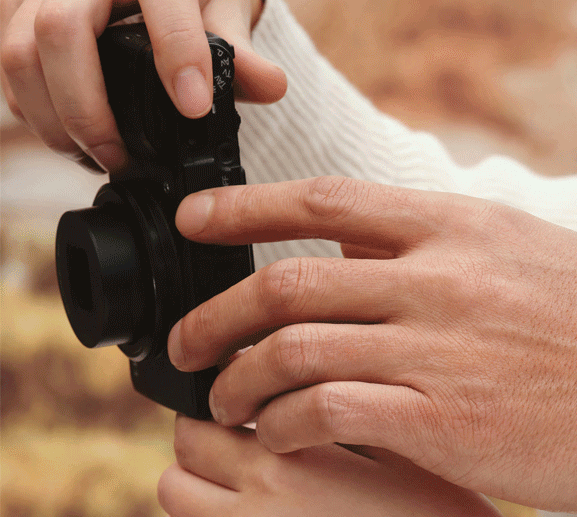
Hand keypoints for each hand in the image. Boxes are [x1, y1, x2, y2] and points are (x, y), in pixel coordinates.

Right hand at [1, 0, 284, 173]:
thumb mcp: (219, 2)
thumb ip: (238, 45)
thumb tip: (269, 84)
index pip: (161, 2)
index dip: (178, 54)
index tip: (194, 107)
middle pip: (59, 33)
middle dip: (90, 111)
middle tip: (125, 160)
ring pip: (18, 54)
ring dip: (57, 121)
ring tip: (102, 157)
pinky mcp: (12, 9)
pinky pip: (7, 67)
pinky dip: (38, 112)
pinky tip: (75, 138)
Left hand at [168, 176, 576, 516]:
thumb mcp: (544, 265)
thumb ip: (461, 260)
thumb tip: (391, 265)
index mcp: (467, 227)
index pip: (324, 204)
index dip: (242, 211)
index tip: (194, 224)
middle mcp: (442, 278)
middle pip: (286, 284)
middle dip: (214, 317)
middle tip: (184, 349)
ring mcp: (439, 350)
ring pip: (292, 353)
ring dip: (238, 382)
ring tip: (220, 409)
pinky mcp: (443, 424)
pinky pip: (326, 415)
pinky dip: (283, 427)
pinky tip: (274, 443)